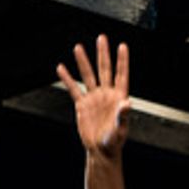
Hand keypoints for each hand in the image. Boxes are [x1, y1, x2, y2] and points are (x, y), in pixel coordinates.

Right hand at [58, 35, 130, 159]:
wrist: (101, 150)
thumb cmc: (114, 141)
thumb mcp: (121, 129)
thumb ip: (123, 115)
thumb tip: (127, 103)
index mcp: (118, 97)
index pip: (121, 75)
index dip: (122, 61)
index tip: (122, 46)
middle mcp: (106, 94)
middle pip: (104, 70)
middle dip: (103, 54)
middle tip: (101, 38)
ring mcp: (94, 98)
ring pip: (88, 76)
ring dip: (83, 62)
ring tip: (78, 47)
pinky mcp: (82, 105)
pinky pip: (73, 89)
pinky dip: (67, 79)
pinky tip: (61, 68)